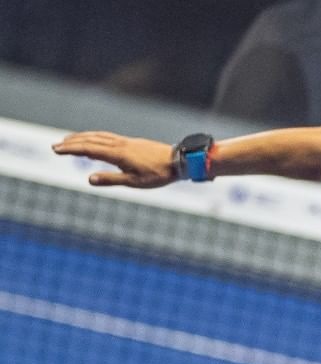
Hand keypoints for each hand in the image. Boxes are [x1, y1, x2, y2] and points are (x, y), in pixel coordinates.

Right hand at [52, 131, 174, 188]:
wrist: (176, 161)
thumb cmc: (157, 175)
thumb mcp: (134, 182)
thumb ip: (111, 179)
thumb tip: (89, 179)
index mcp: (117, 154)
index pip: (88, 149)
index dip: (71, 149)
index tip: (57, 150)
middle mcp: (118, 144)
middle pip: (89, 140)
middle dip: (71, 143)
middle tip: (55, 146)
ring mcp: (124, 141)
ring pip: (97, 136)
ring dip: (81, 137)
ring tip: (69, 140)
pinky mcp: (129, 142)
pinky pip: (106, 136)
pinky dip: (94, 136)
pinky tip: (93, 139)